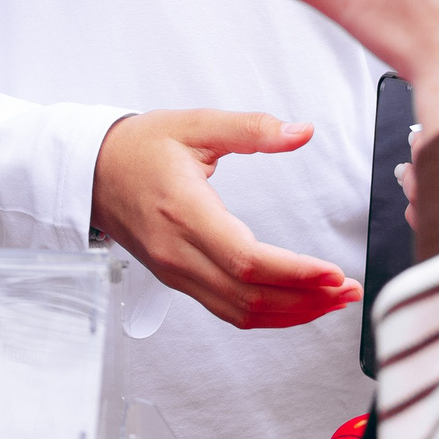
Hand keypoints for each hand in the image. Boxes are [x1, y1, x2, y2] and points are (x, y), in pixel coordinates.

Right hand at [90, 110, 362, 329]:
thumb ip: (251, 129)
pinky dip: (267, 314)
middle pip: (250, 297)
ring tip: (332, 300)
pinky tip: (295, 304)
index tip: (333, 272)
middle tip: (348, 290)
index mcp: (185, 213)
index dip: (295, 273)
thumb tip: (301, 131)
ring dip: (291, 313)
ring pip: (240, 312)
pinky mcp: (177, 279)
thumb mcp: (195, 124)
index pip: (247, 260)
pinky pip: (227, 309)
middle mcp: (178, 252)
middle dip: (306, 299)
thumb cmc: (138, 147)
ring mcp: (176, 272)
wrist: (91, 170)